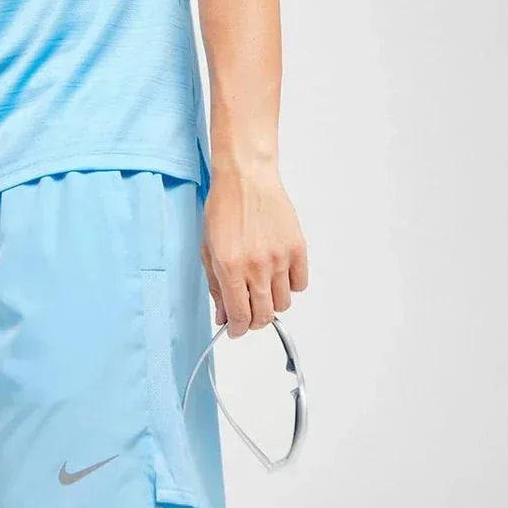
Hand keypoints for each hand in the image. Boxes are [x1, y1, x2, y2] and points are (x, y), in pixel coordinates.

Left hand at [200, 165, 308, 337]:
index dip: (237, 329)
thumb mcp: (208, 248)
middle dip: (253, 321)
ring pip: (283, 303)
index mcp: (230, 268)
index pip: (239, 316)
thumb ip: (216, 285)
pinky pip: (299, 284)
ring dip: (271, 302)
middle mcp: (257, 267)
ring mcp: (280, 258)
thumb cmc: (224, 208)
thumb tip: (223, 316)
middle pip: (263, 316)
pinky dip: (290, 285)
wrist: (246, 178)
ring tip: (262, 285)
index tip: (236, 329)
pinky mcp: (297, 248)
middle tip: (249, 311)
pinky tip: (278, 272)